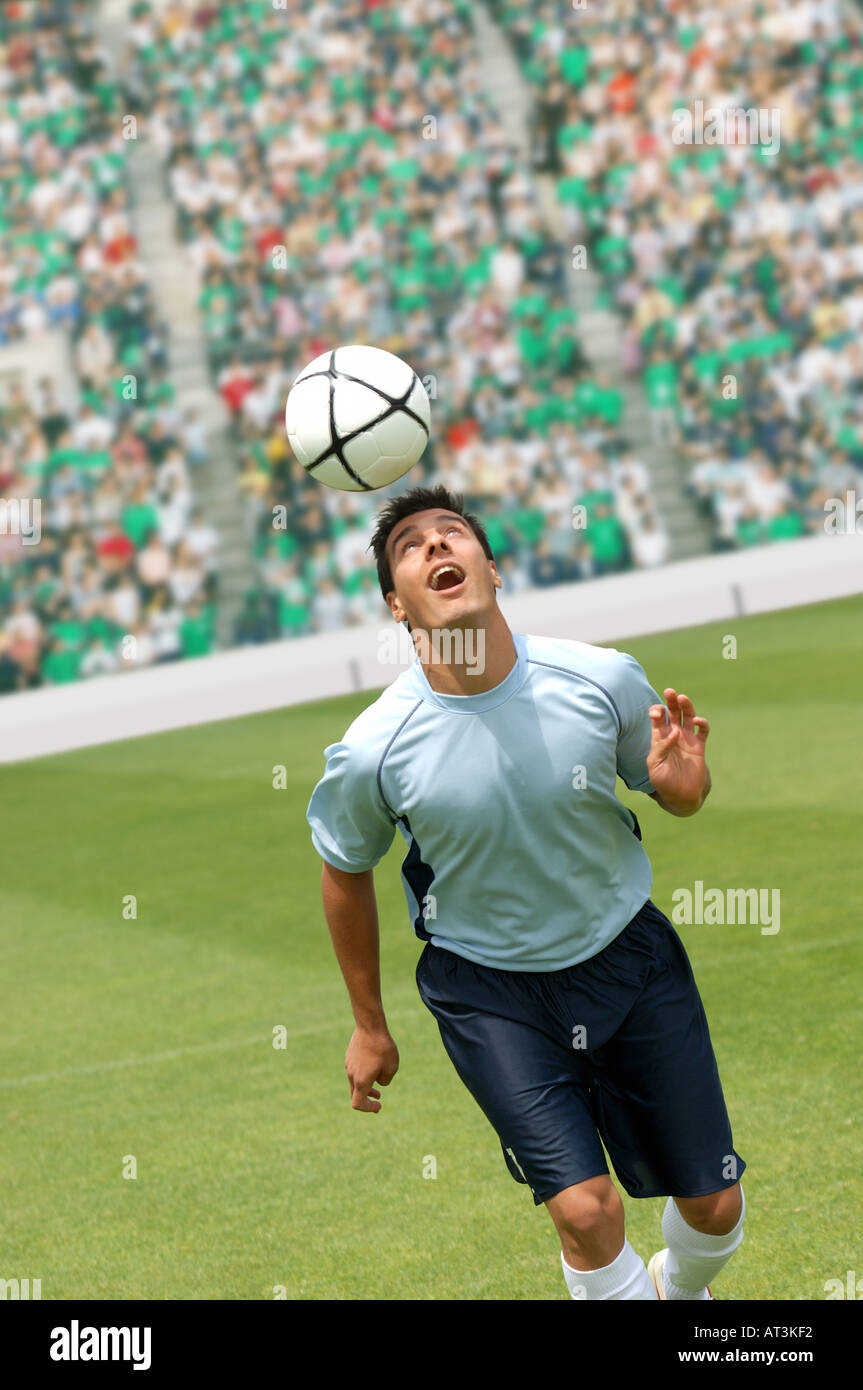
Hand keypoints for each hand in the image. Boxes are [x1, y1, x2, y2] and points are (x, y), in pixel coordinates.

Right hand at [345, 1025, 398, 1112]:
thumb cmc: (383, 1047)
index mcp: (361, 1081)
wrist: (370, 1026)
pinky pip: (355, 1070)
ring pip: (355, 1081)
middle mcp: (352, 1075)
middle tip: (378, 1099)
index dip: (368, 1108)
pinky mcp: (349, 1056)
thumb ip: (385, 1080)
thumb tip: (379, 1082)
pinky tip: (373, 1065)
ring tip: (378, 1083)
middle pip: (355, 1094)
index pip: (358, 1104)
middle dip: (367, 1099)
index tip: (379, 1105)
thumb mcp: (391, 1067)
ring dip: (365, 1085)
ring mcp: (349, 1064)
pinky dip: (363, 1074)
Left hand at [647, 688, 709, 809]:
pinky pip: (702, 730)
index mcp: (658, 738)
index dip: (656, 712)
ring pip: (687, 717)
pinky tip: (698, 721)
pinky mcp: (699, 746)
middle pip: (672, 713)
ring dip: (686, 706)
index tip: (657, 714)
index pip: (657, 718)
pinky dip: (702, 723)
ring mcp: (686, 739)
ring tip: (682, 698)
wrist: (680, 796)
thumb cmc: (663, 782)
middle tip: (669, 692)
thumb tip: (673, 732)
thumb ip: (661, 747)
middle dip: (670, 702)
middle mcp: (672, 735)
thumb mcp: (655, 765)